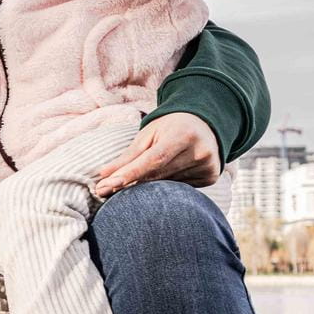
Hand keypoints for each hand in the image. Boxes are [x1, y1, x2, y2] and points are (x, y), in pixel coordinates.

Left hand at [94, 112, 221, 195]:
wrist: (204, 123)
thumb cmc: (170, 127)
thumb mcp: (148, 135)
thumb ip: (127, 156)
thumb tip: (103, 175)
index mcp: (183, 134)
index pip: (153, 159)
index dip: (130, 174)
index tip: (108, 186)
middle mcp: (199, 151)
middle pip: (158, 175)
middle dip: (130, 183)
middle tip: (104, 190)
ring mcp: (207, 165)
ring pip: (168, 185)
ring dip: (150, 186)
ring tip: (140, 179)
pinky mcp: (211, 176)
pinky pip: (180, 188)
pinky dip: (167, 186)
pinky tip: (168, 174)